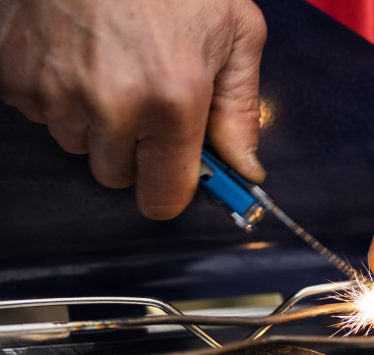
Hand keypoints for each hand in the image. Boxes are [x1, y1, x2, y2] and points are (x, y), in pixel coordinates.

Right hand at [0, 0, 265, 219]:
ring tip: (112, 65)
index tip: (175, 178)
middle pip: (118, 174)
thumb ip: (240, 110)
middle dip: (136, 150)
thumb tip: (244, 167)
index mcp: (173, 99)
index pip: (163, 197)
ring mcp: (55, 91)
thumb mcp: (235, 33)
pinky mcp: (14, 75)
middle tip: (147, 97)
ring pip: (79, 144)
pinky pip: (42, 114)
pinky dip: (60, 95)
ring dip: (96, 121)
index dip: (172, 190)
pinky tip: (79, 56)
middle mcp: (111, 105)